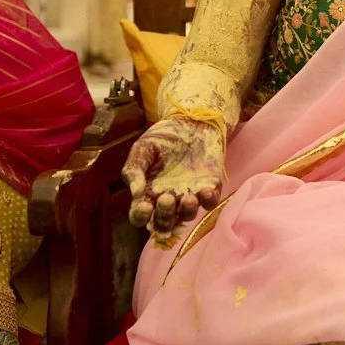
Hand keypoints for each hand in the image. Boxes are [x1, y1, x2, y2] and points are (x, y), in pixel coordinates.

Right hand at [123, 115, 226, 238]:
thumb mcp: (142, 149)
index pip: (140, 216)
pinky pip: (210, 202)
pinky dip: (208, 200)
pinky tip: (206, 190)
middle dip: (165, 217)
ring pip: (187, 216)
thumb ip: (134, 170)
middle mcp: (167, 199)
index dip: (140, 217)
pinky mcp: (209, 187)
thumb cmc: (163, 137)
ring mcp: (189, 195)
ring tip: (188, 197)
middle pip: (164, 223)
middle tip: (167, 198)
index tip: (144, 206)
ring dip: (187, 211)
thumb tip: (136, 194)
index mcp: (147, 193)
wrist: (190, 121)